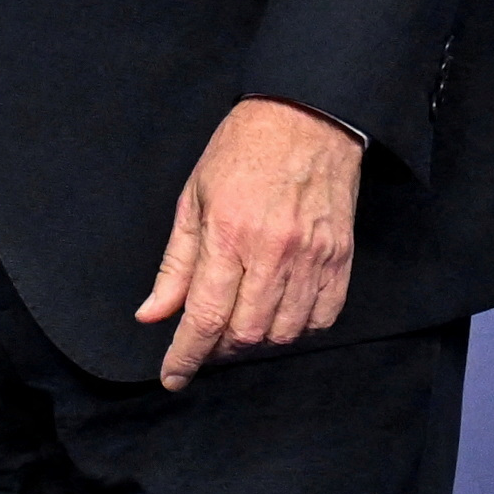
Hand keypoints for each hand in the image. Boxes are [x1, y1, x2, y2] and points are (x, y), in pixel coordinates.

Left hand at [135, 98, 362, 390]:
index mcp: (228, 234)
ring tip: (241, 320)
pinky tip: (280, 311)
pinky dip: (298, 327)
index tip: (173, 376)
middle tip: (206, 337)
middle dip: (219, 347)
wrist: (307, 117)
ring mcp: (312, 257)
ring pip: (283, 332)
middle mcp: (273, 252)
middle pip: (245, 333)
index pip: (204, 317)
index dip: (185, 356)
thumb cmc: (242, 152)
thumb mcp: (193, 199)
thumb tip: (152, 314)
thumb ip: (175, 264)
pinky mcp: (341, 257)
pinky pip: (322, 317)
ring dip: (257, 339)